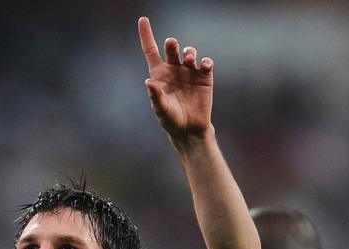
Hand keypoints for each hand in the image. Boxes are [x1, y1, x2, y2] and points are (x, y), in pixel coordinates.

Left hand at [138, 17, 213, 141]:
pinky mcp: (204, 77)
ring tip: (189, 59)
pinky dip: (205, 62)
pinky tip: (203, 65)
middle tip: (172, 44)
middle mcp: (174, 70)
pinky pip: (206, 63)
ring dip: (189, 52)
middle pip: (172, 49)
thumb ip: (156, 96)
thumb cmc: (171, 120)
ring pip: (189, 53)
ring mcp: (189, 72)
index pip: (151, 50)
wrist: (190, 129)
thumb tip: (148, 82)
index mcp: (159, 74)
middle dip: (172, 44)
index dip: (146, 35)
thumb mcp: (161, 110)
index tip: (142, 19)